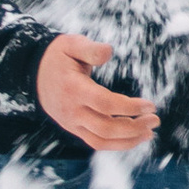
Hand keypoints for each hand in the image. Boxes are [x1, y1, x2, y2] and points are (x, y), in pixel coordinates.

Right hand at [36, 31, 158, 155]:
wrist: (33, 73)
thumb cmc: (58, 56)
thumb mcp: (70, 44)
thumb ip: (90, 49)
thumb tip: (109, 51)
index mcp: (73, 89)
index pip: (105, 104)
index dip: (130, 107)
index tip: (151, 105)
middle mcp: (72, 111)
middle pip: (106, 128)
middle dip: (134, 127)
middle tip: (155, 120)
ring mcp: (72, 123)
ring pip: (101, 141)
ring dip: (128, 140)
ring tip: (149, 132)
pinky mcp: (74, 129)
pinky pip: (96, 143)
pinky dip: (117, 144)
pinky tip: (134, 137)